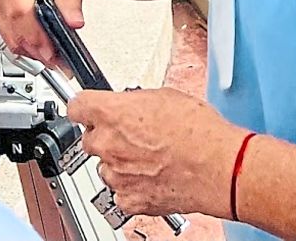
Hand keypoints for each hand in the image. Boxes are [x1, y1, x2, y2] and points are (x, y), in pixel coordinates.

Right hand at [0, 0, 84, 67]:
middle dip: (37, 49)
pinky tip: (37, 41)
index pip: (20, 9)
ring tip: (53, 53)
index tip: (53, 51)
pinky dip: (20, 40)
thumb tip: (73, 21)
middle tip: (60, 59)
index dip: (36, 36)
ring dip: (29, 49)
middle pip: (12, 28)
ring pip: (6, 35)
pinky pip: (2, 31)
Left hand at [68, 87, 246, 219]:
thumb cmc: (199, 132)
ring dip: (119, 162)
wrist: (218, 167)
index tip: (90, 110)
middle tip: (132, 135)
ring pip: (105, 166)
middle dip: (107, 136)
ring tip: (149, 157)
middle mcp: (107, 144)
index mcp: (111, 112)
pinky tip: (152, 176)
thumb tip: (129, 105)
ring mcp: (116, 174)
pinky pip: (120, 191)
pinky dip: (132, 186)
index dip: (85, 107)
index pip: (77, 106)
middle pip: (90, 138)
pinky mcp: (129, 200)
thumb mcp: (165, 96)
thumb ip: (135, 101)